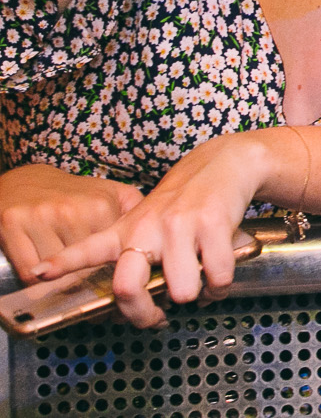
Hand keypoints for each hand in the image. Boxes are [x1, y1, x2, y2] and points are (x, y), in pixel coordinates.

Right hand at [0, 164, 140, 281]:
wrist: (25, 181)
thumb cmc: (71, 194)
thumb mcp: (111, 195)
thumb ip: (137, 212)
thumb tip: (164, 233)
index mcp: (99, 206)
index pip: (111, 254)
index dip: (113, 269)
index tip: (118, 276)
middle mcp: (71, 210)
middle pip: (83, 268)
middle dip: (85, 277)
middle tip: (85, 278)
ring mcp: (40, 217)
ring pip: (55, 274)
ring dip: (59, 280)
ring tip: (62, 270)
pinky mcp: (12, 225)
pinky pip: (27, 272)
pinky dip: (34, 281)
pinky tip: (42, 272)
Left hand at [36, 133, 278, 327]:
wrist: (224, 164)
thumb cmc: (185, 203)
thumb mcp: (149, 222)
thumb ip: (137, 257)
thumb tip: (142, 305)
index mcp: (127, 230)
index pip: (87, 248)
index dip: (61, 263)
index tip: (40, 272)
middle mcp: (147, 228)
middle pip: (129, 288)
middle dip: (144, 315)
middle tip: (156, 318)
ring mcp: (179, 226)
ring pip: (182, 291)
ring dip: (196, 296)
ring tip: (200, 285)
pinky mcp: (213, 224)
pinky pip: (217, 278)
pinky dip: (221, 287)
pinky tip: (218, 277)